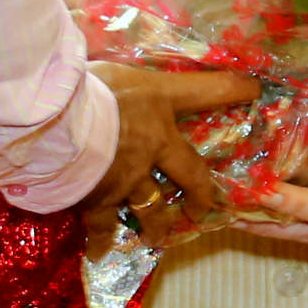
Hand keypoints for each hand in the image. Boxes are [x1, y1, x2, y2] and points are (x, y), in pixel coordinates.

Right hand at [79, 63, 256, 252]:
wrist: (52, 121)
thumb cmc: (81, 84)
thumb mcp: (108, 65)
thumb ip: (115, 72)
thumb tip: (100, 53)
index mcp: (158, 104)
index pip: (206, 91)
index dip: (234, 89)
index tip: (255, 91)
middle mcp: (154, 145)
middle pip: (190, 174)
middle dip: (199, 193)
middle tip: (201, 207)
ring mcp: (130, 178)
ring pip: (152, 208)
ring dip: (157, 225)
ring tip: (156, 238)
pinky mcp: (101, 200)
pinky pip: (104, 226)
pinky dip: (101, 241)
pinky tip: (99, 253)